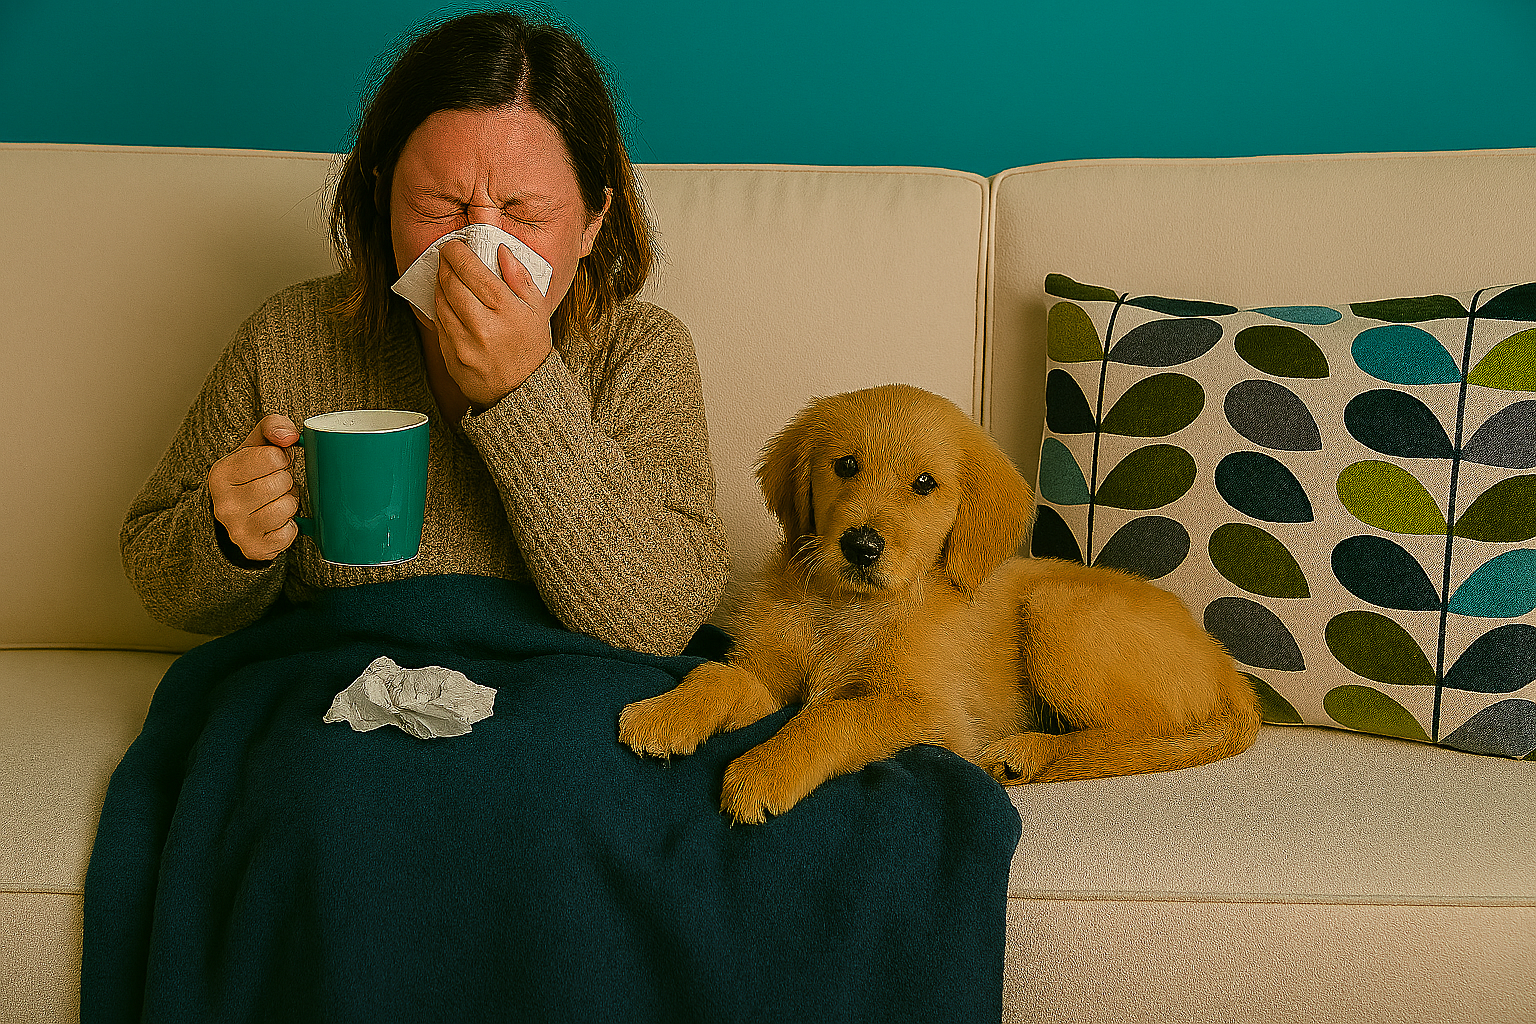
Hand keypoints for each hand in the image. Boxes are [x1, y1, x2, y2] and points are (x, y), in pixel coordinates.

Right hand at [208, 414, 301, 562]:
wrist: (234, 516)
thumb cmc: (250, 475)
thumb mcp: (256, 445)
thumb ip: (273, 426)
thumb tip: (289, 436)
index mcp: (221, 473)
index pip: (273, 457)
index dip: (281, 458)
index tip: (273, 463)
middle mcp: (224, 504)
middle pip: (281, 482)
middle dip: (286, 481)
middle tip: (275, 484)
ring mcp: (238, 529)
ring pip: (287, 507)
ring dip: (290, 502)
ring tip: (276, 500)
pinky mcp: (254, 549)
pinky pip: (290, 532)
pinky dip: (291, 525)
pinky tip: (277, 521)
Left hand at [433, 239, 553, 409]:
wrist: (520, 392)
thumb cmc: (530, 348)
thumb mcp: (537, 310)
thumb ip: (520, 277)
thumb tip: (501, 250)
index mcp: (507, 311)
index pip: (472, 270)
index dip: (457, 252)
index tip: (454, 245)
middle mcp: (483, 326)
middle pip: (451, 282)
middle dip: (445, 263)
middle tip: (447, 255)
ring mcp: (463, 343)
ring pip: (440, 301)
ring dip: (440, 283)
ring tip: (447, 275)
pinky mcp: (450, 356)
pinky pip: (439, 322)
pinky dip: (440, 306)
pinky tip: (448, 301)